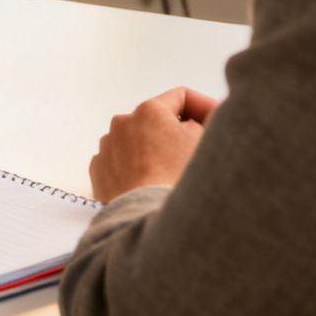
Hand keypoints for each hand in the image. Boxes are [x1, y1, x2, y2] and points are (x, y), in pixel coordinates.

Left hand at [89, 86, 219, 201]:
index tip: (216, 122)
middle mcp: (122, 123)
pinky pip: (123, 163)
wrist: (147, 218)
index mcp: (148, 110)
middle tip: (198, 152)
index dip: (204, 106)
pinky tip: (152, 185)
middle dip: (178, 132)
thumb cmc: (178, 179)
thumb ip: (202, 124)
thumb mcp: (204, 142)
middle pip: (158, 121)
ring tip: (172, 175)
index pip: (181, 97)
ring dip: (156, 151)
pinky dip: (137, 169)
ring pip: (139, 142)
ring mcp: (107, 147)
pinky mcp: (99, 171)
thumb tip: (193, 125)